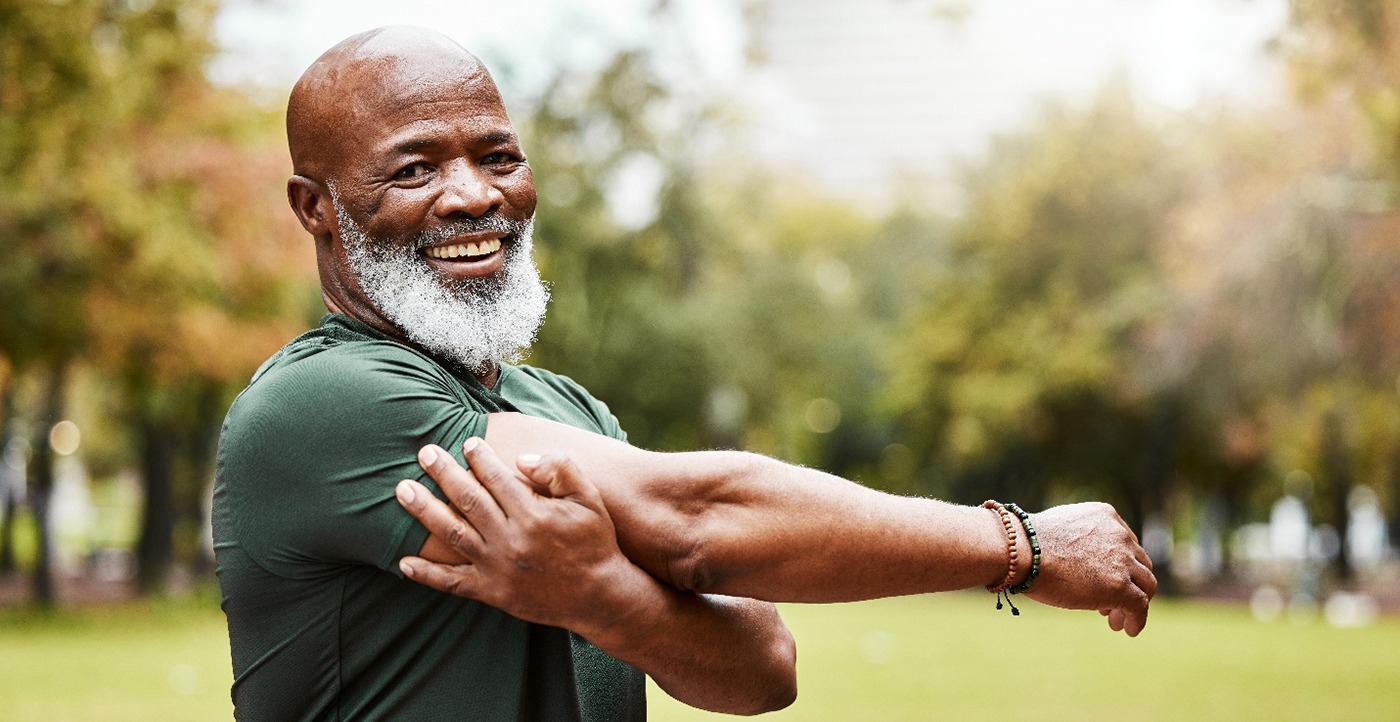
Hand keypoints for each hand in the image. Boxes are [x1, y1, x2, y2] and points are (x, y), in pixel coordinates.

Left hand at [395, 438, 645, 634]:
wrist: (599, 596)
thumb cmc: (594, 542)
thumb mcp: (589, 499)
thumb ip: (559, 470)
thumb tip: (520, 459)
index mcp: (532, 515)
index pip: (496, 478)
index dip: (479, 457)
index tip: (467, 442)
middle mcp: (510, 540)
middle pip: (467, 499)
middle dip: (443, 473)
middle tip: (424, 453)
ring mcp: (497, 568)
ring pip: (452, 534)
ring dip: (424, 511)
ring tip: (403, 490)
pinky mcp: (492, 593)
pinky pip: (452, 582)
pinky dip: (427, 574)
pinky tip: (404, 562)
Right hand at [1021, 502, 1156, 635]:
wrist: (1022, 551)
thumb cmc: (1027, 543)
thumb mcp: (1060, 530)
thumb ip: (1078, 541)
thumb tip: (1075, 560)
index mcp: (1105, 516)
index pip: (1126, 543)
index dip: (1120, 565)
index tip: (1107, 579)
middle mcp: (1120, 535)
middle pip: (1139, 564)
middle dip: (1129, 583)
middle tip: (1112, 603)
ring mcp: (1123, 560)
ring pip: (1145, 585)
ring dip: (1133, 604)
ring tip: (1116, 620)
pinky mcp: (1120, 586)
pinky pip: (1139, 605)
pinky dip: (1137, 619)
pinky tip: (1128, 629)